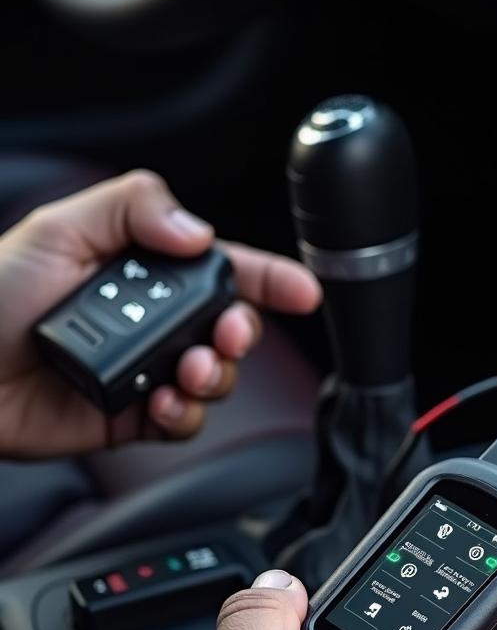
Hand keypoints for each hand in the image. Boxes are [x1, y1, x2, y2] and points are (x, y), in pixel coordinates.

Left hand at [0, 171, 321, 456]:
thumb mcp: (59, 227)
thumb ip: (133, 208)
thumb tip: (199, 233)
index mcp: (144, 270)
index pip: (222, 268)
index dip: (271, 278)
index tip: (304, 290)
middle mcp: (153, 320)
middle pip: (231, 328)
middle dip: (241, 333)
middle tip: (225, 335)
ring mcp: (147, 369)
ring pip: (216, 378)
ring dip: (215, 376)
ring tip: (185, 372)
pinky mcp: (132, 416)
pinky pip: (183, 420)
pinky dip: (182, 414)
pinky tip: (159, 403)